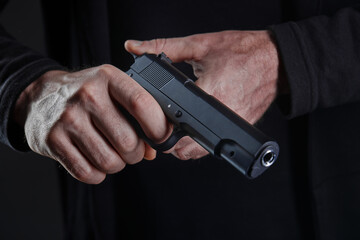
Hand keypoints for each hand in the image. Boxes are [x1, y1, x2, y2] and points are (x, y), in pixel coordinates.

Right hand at [13, 65, 170, 183]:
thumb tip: (155, 149)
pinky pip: (87, 173)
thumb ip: (137, 114)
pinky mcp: (53, 140)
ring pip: (109, 162)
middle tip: (132, 150)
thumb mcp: (112, 90)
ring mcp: (68, 119)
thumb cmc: (85, 94)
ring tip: (112, 153)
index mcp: (108, 78)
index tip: (161, 139)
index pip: (141, 104)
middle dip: (137, 153)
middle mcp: (87, 96)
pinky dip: (97, 174)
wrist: (40, 96)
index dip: (158, 127)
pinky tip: (95, 161)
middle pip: (128, 141)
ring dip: (118, 164)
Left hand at [125, 30, 279, 159]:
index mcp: (209, 92)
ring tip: (179, 127)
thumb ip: (164, 47)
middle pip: (185, 148)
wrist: (276, 59)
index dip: (157, 129)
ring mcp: (232, 125)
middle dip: (168, 143)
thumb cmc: (243, 51)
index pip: (175, 126)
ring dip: (184, 146)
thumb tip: (133, 47)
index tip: (150, 122)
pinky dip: (200, 143)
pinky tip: (196, 126)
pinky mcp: (239, 128)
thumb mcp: (200, 44)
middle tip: (162, 126)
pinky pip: (214, 147)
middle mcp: (222, 115)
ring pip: (199, 152)